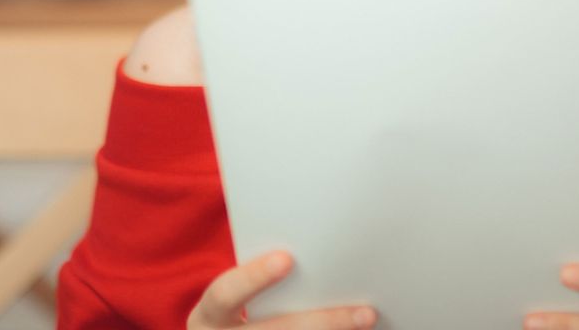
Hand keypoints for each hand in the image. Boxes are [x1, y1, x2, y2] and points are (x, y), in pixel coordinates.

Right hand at [188, 251, 378, 328]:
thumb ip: (260, 283)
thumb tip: (316, 256)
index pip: (224, 295)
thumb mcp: (231, 301)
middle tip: (367, 313)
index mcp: (208, 318)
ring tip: (371, 327)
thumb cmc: (234, 317)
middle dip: (325, 323)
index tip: (286, 259)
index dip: (253, 278)